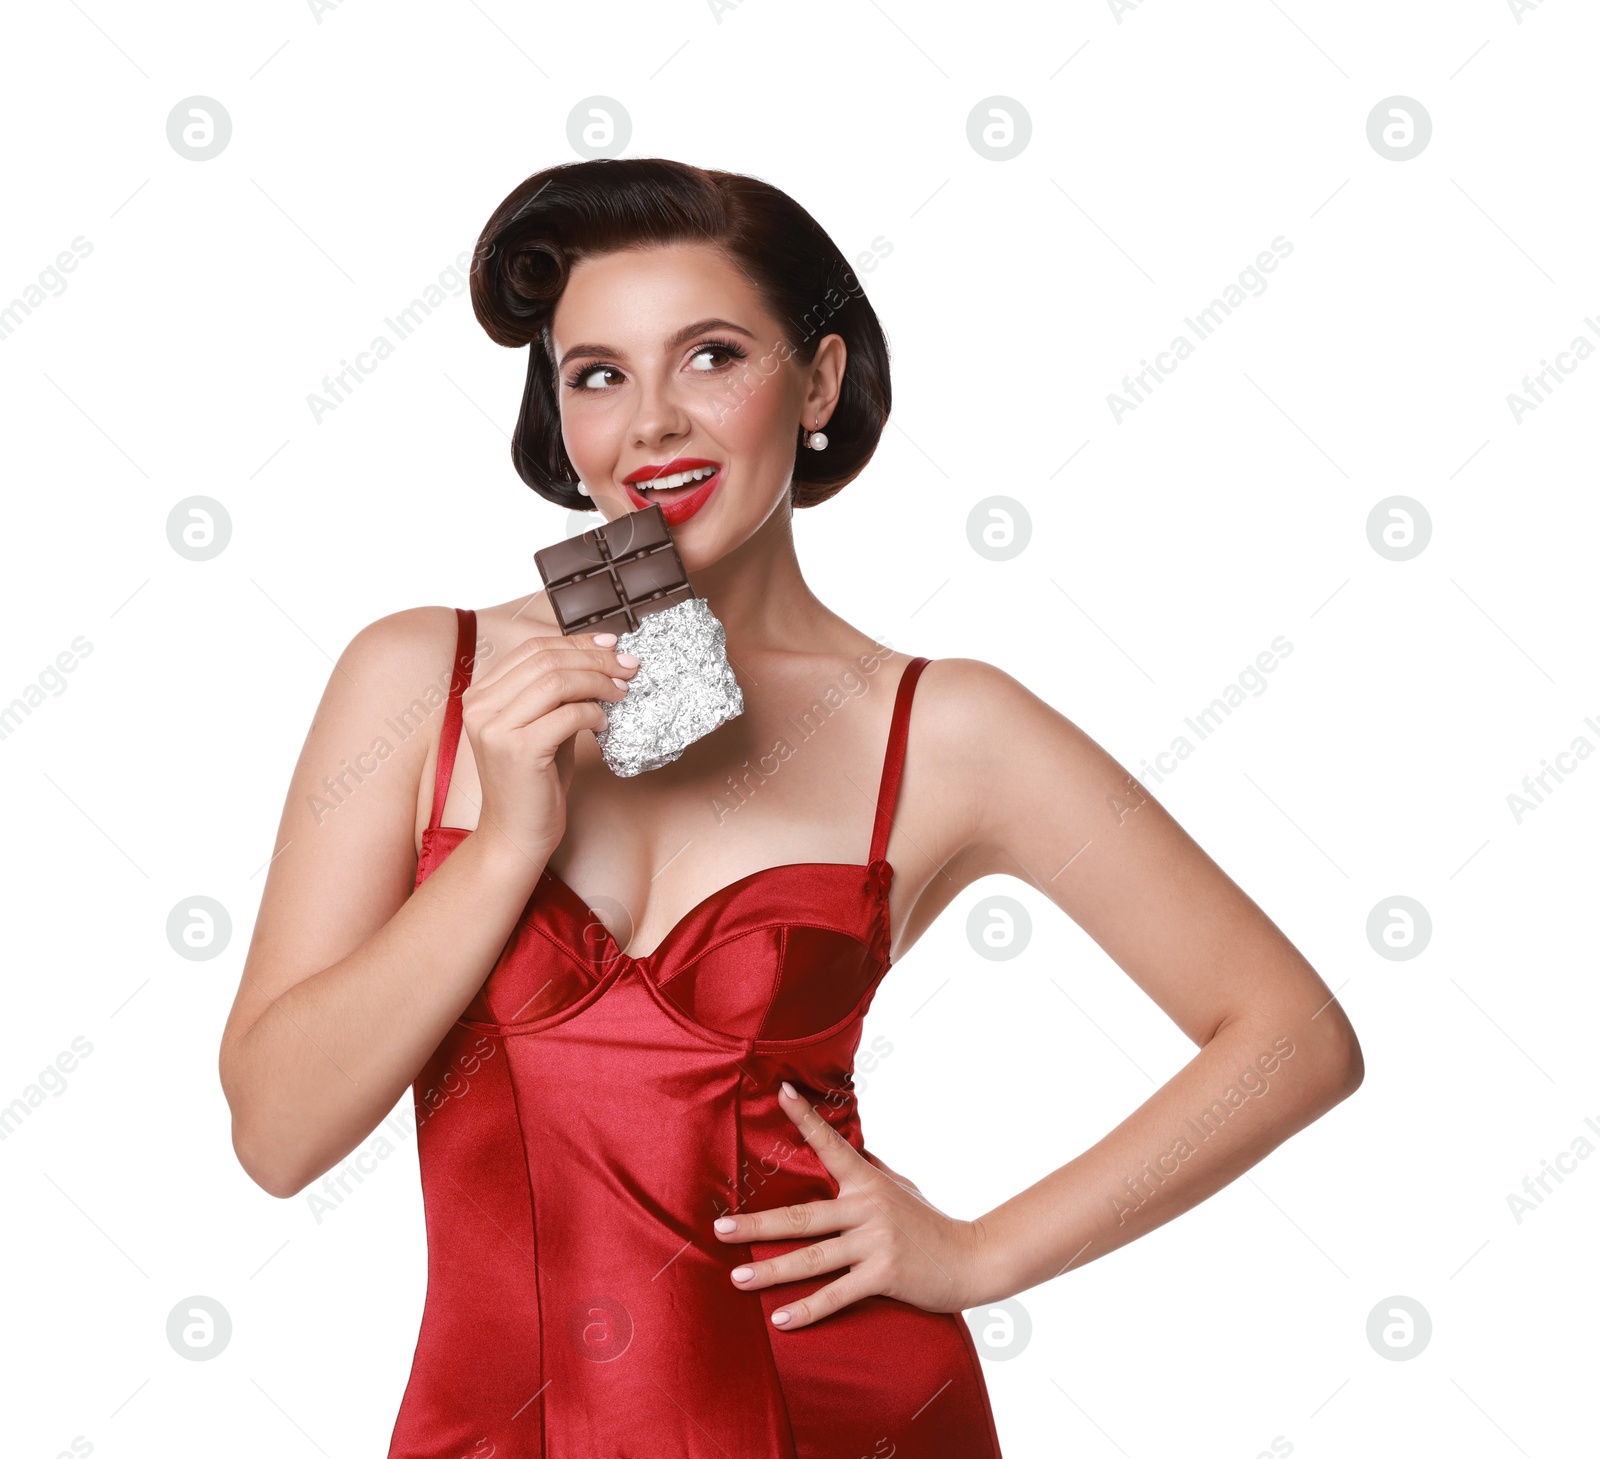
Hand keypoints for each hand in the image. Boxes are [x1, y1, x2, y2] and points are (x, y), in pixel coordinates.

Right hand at [460, 630, 637, 863]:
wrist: (516, 833)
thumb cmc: (534, 781)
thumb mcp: (543, 725)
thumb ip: (560, 693)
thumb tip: (602, 658)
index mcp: (481, 694)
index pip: (532, 649)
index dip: (575, 642)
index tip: (610, 646)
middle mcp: (480, 706)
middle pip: (547, 660)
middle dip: (594, 659)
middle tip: (628, 667)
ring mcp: (495, 728)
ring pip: (557, 681)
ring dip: (598, 682)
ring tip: (621, 692)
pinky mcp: (519, 750)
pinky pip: (567, 715)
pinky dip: (592, 713)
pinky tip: (604, 724)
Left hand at [712, 1080, 988, 1330]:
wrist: (972, 1259)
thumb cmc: (931, 1223)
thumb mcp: (901, 1187)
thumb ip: (871, 1171)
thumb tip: (851, 1149)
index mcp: (868, 1181)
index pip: (831, 1144)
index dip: (806, 1117)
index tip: (781, 1092)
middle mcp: (867, 1207)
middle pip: (802, 1215)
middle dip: (757, 1222)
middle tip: (719, 1228)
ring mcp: (875, 1242)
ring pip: (812, 1258)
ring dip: (771, 1269)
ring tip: (737, 1277)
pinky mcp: (883, 1275)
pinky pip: (837, 1294)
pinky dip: (808, 1310)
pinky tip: (781, 1319)